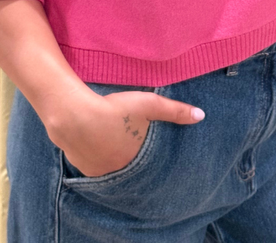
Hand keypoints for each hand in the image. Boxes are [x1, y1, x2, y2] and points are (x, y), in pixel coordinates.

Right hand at [46, 87, 204, 178]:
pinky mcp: (82, 167)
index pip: (147, 160)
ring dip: (112, 154)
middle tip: (128, 138)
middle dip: (130, 153)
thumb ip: (175, 111)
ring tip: (113, 138)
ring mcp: (98, 171)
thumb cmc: (115, 109)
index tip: (146, 142)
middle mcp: (118, 171)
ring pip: (110, 165)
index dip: (147, 150)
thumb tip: (201, 116)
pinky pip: (94, 164)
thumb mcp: (149, 105)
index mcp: (135, 159)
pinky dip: (97, 155)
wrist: (74, 115)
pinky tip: (96, 141)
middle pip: (128, 163)